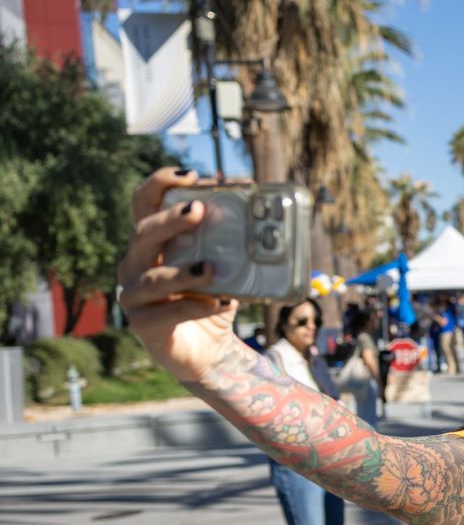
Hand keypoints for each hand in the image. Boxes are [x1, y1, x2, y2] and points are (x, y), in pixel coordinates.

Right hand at [117, 168, 241, 382]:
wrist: (209, 350)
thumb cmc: (213, 297)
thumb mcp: (227, 265)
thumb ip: (237, 240)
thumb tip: (268, 209)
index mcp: (152, 241)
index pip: (144, 202)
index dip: (160, 183)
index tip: (191, 175)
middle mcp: (135, 263)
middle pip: (143, 234)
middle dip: (170, 220)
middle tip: (200, 210)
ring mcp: (134, 295)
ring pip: (151, 277)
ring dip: (182, 270)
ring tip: (210, 268)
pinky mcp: (144, 325)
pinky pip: (168, 312)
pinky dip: (197, 306)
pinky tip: (222, 302)